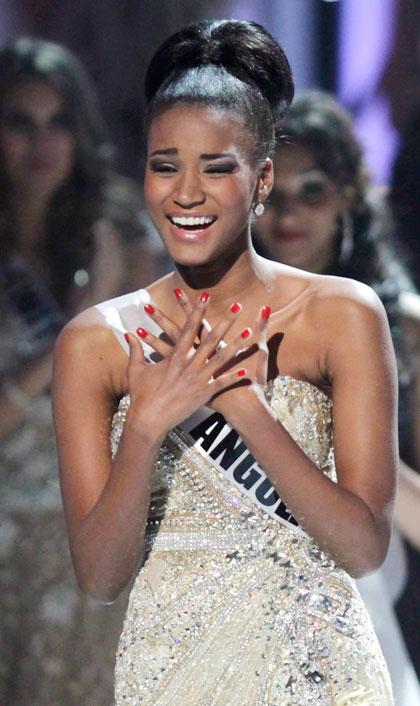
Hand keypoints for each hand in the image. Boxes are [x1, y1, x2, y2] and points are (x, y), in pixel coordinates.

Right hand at [124, 293, 252, 438]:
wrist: (148, 421)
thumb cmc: (140, 395)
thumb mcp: (135, 370)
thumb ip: (134, 350)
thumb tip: (128, 334)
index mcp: (174, 357)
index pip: (188, 328)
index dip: (197, 311)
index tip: (206, 296)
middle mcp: (189, 365)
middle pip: (210, 338)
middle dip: (225, 321)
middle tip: (238, 306)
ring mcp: (197, 379)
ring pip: (222, 358)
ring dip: (237, 344)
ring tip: (250, 331)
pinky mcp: (203, 394)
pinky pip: (222, 384)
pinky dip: (234, 377)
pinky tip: (247, 370)